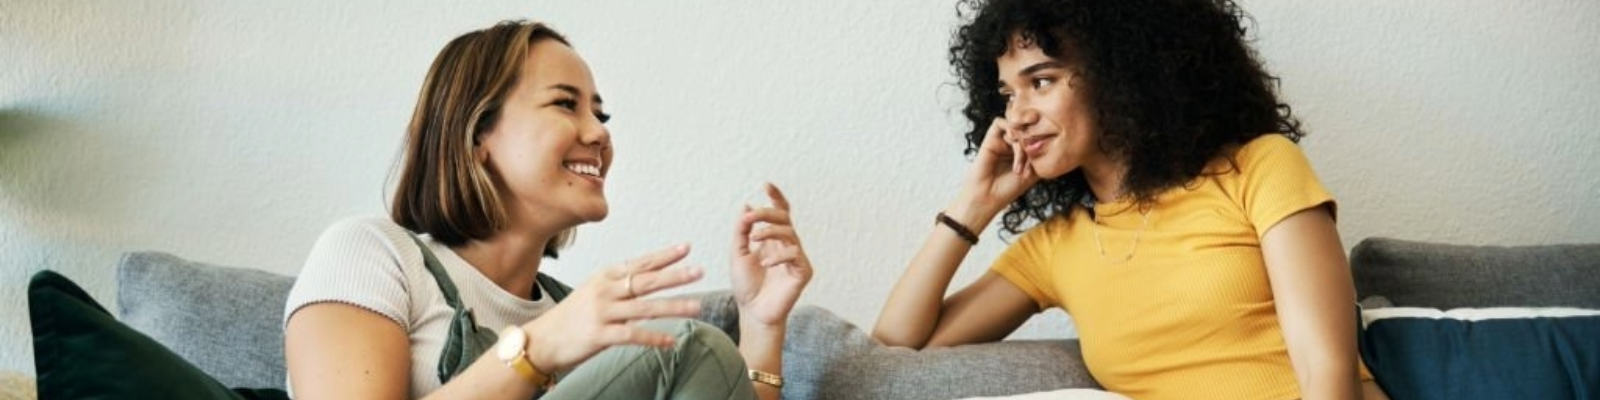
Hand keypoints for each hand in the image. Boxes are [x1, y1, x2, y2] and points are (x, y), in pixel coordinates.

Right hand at [520, 244, 704, 372]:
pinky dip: (654, 338)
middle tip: (699, 271)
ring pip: (645, 307)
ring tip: (697, 307)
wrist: (541, 339)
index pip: (640, 263)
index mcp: (605, 277)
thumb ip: (621, 286)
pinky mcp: (600, 335)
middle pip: (646, 281)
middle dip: (674, 275)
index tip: (686, 247)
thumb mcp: (595, 292)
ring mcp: (602, 312)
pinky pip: (633, 335)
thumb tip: (652, 282)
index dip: (664, 255)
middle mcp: (605, 291)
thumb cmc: (572, 317)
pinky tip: (671, 342)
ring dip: (673, 307)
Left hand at [730, 183, 813, 327]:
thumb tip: (747, 205)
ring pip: (790, 233)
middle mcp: (786, 245)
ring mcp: (796, 257)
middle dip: (768, 213)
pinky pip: (795, 255)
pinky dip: (778, 256)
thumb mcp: (737, 253)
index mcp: (772, 239)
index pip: (779, 212)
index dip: (775, 197)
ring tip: (754, 238)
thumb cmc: (746, 285)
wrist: (752, 312)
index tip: (765, 184)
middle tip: (751, 218)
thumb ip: (742, 231)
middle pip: (784, 218)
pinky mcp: (803, 271)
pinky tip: (764, 264)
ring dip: (771, 231)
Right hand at [957, 118, 1039, 220]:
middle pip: (1028, 128)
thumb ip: (1041, 153)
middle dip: (1033, 143)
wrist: (988, 197)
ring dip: (1022, 143)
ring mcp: (1001, 141)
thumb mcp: (1034, 171)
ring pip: (1017, 127)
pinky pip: (1001, 122)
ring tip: (1019, 165)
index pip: (1038, 135)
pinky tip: (1013, 144)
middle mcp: (1012, 145)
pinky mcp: (990, 138)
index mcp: (1024, 152)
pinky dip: (1010, 129)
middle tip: (1031, 163)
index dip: (1043, 141)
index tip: (1043, 161)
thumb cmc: (1008, 189)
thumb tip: (1049, 136)